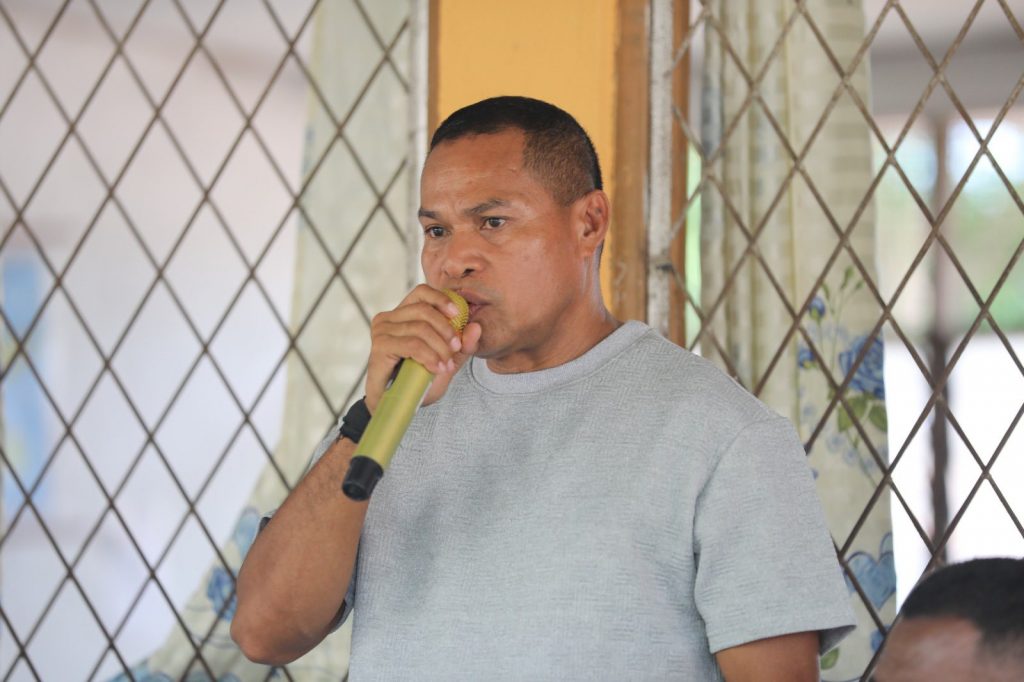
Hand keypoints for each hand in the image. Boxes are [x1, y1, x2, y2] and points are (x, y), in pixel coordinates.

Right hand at [365, 285, 481, 412]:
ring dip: (439, 348)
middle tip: (456, 348)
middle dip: (446, 329)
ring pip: (420, 329)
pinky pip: (412, 344)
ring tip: (446, 365)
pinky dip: (429, 356)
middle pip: (424, 310)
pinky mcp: (380, 346)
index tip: (458, 313)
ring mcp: (382, 331)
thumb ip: (462, 345)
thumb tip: (476, 327)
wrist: (395, 404)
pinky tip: (436, 368)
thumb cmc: (417, 380)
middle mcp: (388, 318)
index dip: (441, 299)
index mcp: (402, 314)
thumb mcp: (446, 360)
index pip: (421, 292)